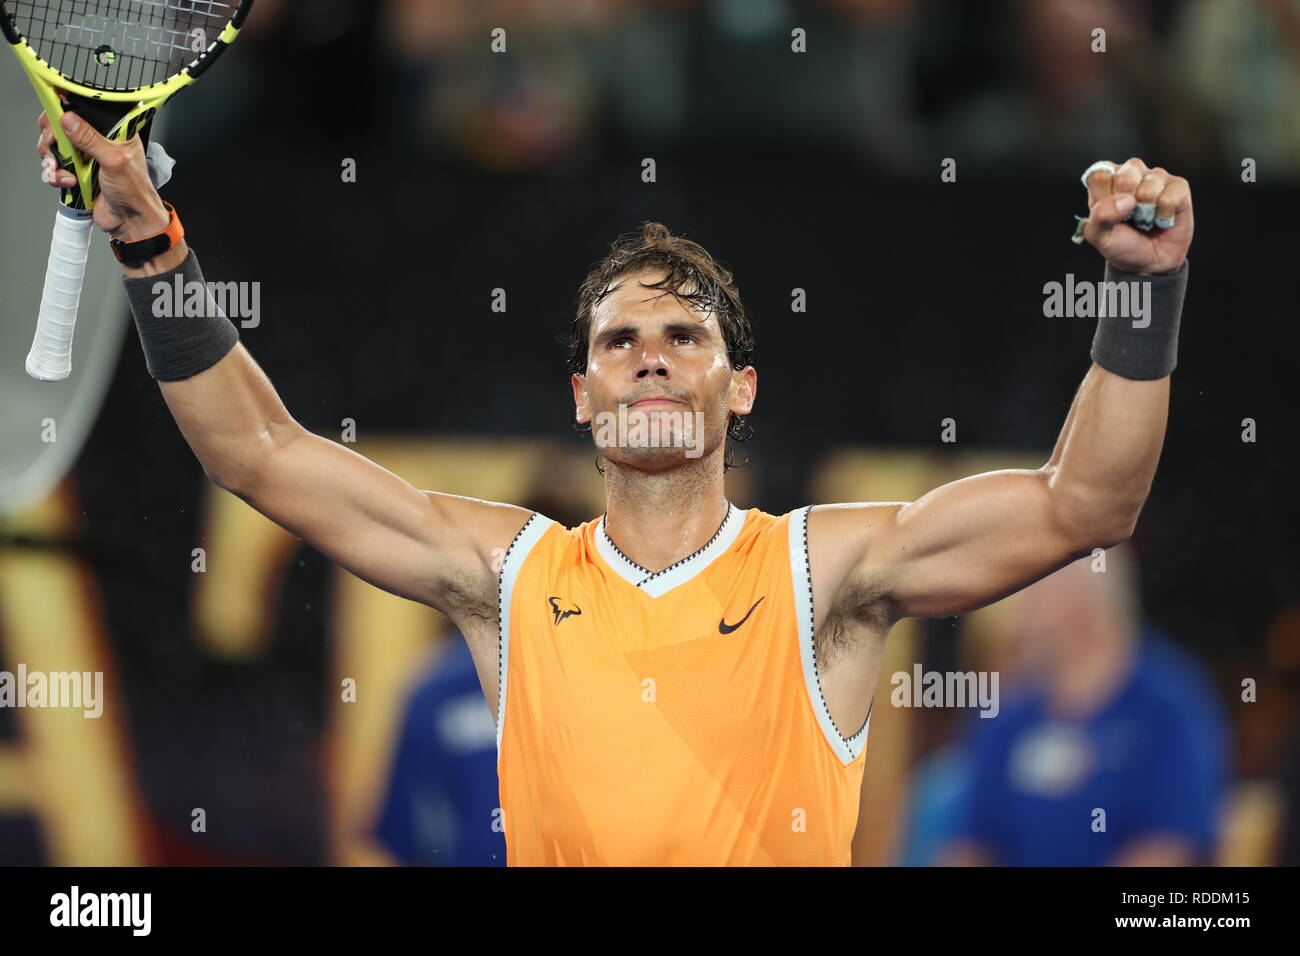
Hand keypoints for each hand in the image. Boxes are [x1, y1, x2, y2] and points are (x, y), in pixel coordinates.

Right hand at [36, 111, 168, 241]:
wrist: (130, 221)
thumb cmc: (134, 192)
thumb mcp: (114, 160)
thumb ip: (90, 139)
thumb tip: (68, 119)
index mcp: (114, 132)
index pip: (85, 110)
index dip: (66, 109)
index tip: (54, 115)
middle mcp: (97, 142)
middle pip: (62, 127)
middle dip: (52, 137)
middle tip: (53, 145)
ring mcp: (85, 158)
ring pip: (55, 147)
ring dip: (52, 159)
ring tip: (61, 170)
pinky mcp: (76, 173)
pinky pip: (55, 167)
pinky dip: (55, 175)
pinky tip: (68, 182)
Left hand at [1080, 157, 1192, 274]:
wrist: (1148, 263)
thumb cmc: (1121, 244)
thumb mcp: (1099, 236)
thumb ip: (1100, 216)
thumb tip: (1127, 199)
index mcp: (1107, 180)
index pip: (1099, 174)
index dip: (1103, 197)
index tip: (1107, 214)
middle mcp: (1131, 172)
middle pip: (1126, 175)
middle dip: (1126, 204)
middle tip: (1129, 217)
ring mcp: (1156, 177)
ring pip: (1150, 185)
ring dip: (1146, 211)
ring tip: (1146, 219)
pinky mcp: (1178, 186)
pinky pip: (1171, 196)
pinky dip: (1164, 215)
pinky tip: (1162, 219)